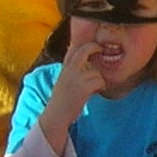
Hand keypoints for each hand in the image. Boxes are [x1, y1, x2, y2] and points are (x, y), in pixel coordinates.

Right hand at [37, 34, 108, 153]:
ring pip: (97, 71)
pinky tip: (96, 92)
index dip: (83, 43)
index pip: (73, 48)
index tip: (92, 41)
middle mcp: (69, 70)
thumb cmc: (62, 100)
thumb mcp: (64, 80)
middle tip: (101, 49)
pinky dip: (101, 87)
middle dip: (94, 47)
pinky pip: (100, 81)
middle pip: (84, 50)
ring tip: (94, 88)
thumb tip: (86, 62)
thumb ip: (72, 71)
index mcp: (64, 68)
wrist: (56, 115)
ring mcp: (76, 78)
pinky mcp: (83, 88)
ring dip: (99, 79)